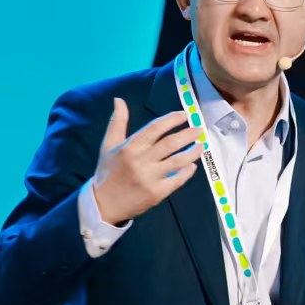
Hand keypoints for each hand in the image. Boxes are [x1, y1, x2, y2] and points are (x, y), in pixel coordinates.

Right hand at [91, 99, 205, 226]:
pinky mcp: (156, 193)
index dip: (171, 120)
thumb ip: (117, 122)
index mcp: (130, 147)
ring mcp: (150, 178)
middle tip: (198, 129)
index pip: (155, 128)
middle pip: (170, 144)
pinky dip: (187, 172)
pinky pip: (177, 180)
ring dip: (192, 152)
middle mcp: (141, 161)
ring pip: (177, 162)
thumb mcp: (108, 145)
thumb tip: (119, 100)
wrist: (103, 204)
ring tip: (201, 146)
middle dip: (187, 134)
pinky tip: (191, 166)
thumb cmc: (107, 172)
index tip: (184, 115)